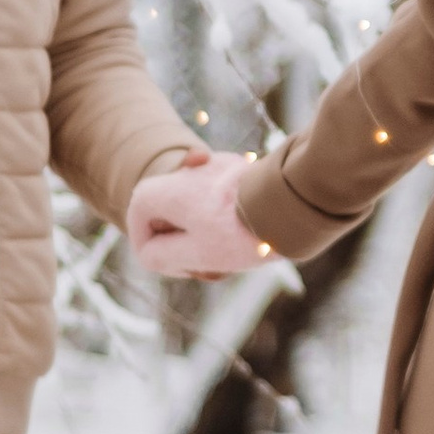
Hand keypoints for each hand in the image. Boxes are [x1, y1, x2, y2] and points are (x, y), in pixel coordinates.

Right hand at [128, 149, 276, 278]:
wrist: (294, 200)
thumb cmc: (240, 231)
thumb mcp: (193, 254)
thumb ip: (160, 256)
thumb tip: (152, 252)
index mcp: (163, 190)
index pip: (139, 224)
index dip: (155, 252)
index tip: (185, 265)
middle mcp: (183, 172)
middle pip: (168, 217)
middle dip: (185, 245)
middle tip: (211, 265)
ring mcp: (213, 168)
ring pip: (195, 210)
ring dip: (207, 236)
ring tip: (233, 254)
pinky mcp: (238, 172)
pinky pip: (220, 202)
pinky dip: (227, 221)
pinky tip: (249, 236)